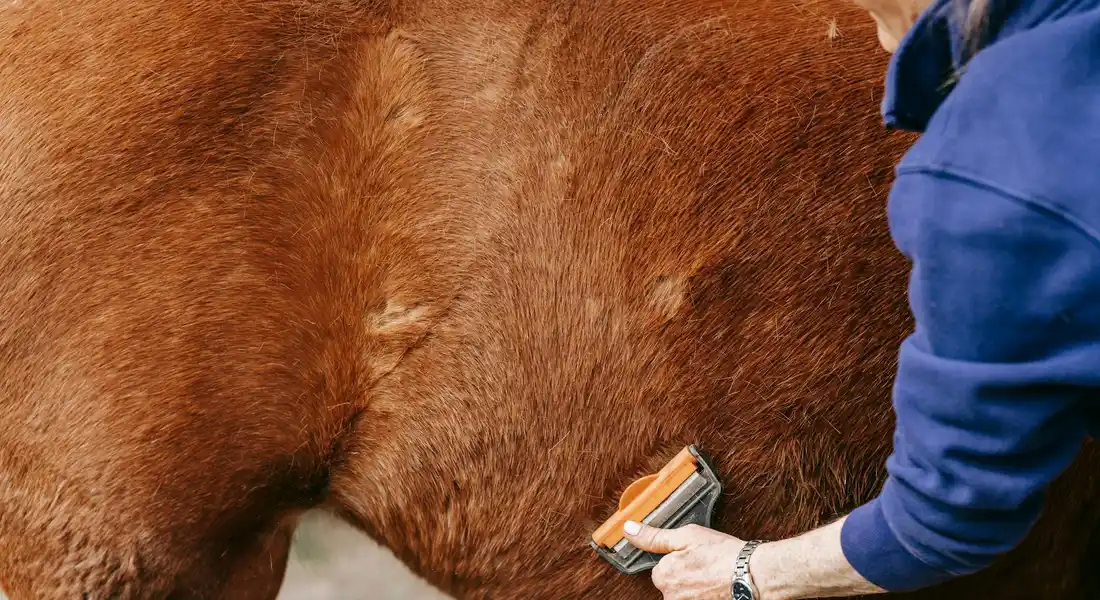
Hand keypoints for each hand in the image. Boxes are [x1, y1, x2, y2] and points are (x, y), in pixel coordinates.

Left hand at [623, 521, 747, 599]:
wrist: (752, 575)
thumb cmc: (722, 554)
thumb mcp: (686, 535)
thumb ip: (654, 536)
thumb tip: (628, 529)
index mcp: (663, 576)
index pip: (660, 569)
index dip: (676, 560)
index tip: (693, 556)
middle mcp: (671, 597)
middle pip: (672, 584)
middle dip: (685, 575)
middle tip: (706, 565)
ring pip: (685, 594)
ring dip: (695, 586)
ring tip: (713, 576)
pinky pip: (696, 599)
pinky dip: (704, 594)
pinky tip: (716, 587)